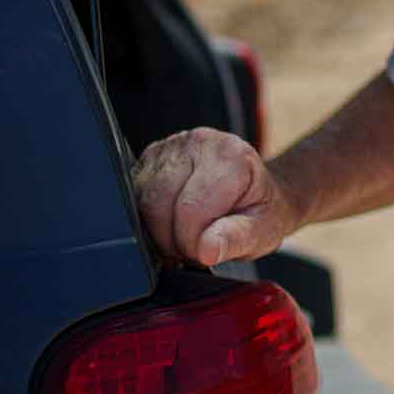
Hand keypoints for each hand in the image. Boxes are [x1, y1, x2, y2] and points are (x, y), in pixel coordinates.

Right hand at [132, 127, 307, 265]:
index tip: (206, 251)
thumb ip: (236, 240)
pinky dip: (146, 218)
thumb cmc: (259, 210)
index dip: (192, 243)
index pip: (189, 210)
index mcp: (230, 156)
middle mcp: (198, 142)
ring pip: (139, 201)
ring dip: (156, 230)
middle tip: (193, 247)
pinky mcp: (149, 157)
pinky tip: (170, 221)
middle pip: (157, 204)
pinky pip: (132, 195)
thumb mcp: (261, 231)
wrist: (257, 192)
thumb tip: (207, 250)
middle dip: (170, 239)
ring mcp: (169, 147)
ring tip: (184, 234)